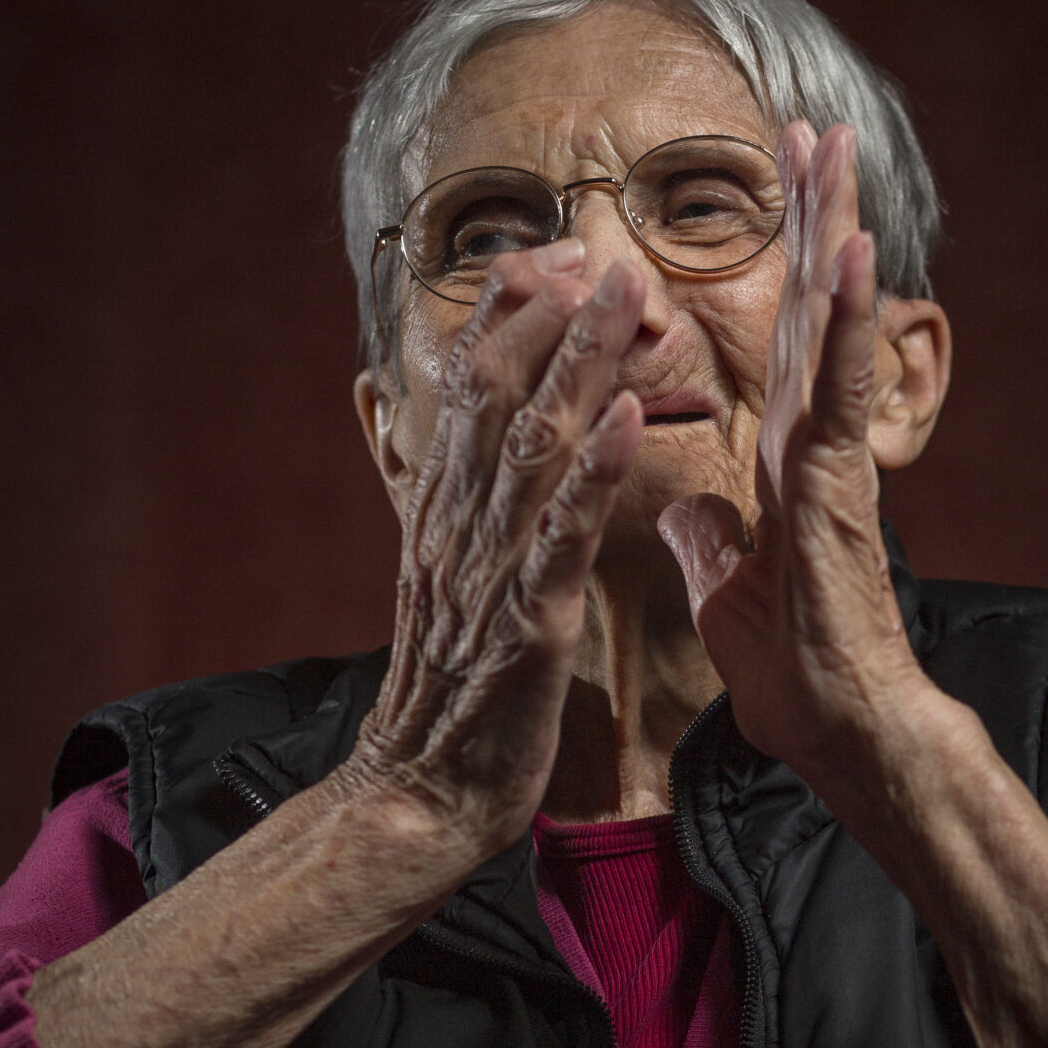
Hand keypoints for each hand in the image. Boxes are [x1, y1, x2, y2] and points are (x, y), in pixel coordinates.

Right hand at [350, 247, 646, 853]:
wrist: (422, 794)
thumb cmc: (455, 689)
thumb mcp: (455, 574)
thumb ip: (473, 502)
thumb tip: (490, 436)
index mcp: (447, 508)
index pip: (470, 382)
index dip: (510, 312)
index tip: (557, 257)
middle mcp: (461, 524)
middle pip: (499, 393)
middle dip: (552, 316)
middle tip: (603, 253)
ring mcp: (491, 572)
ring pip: (534, 447)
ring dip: (581, 366)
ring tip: (626, 299)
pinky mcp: (526, 626)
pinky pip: (561, 538)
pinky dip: (593, 475)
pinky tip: (625, 421)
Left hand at [657, 123, 927, 795]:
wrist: (834, 727)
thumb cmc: (791, 666)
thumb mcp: (722, 584)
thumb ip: (709, 531)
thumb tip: (688, 500)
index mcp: (781, 452)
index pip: (783, 333)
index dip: (781, 255)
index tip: (780, 179)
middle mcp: (810, 438)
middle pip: (812, 304)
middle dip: (813, 210)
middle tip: (818, 123)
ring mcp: (829, 455)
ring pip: (833, 324)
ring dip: (834, 232)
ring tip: (838, 150)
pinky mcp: (838, 485)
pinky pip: (842, 389)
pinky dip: (852, 321)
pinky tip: (857, 254)